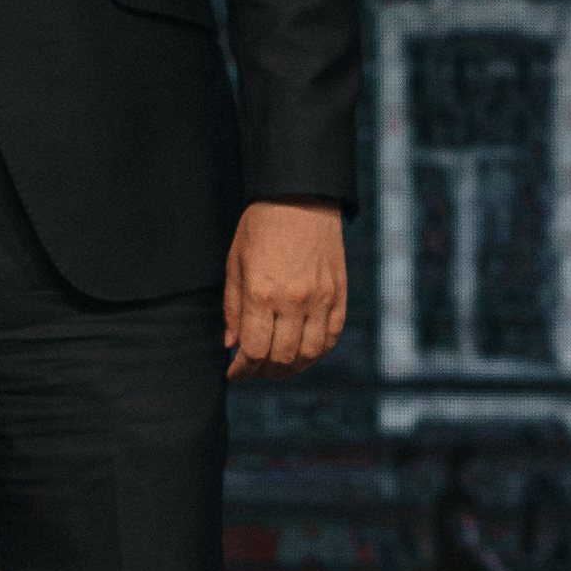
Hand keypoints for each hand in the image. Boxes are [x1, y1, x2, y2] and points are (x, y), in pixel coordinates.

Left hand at [222, 199, 347, 379]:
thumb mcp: (235, 263)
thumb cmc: (261, 226)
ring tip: (277, 366)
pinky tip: (302, 351)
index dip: (242, 370)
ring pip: (310, 353)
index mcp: (262, 294)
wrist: (300, 196)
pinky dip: (316, 352)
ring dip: (292, 368)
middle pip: (282, 358)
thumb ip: (233, 308)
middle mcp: (294, 301)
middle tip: (253, 370)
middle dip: (263, 371)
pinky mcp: (339, 294)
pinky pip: (331, 337)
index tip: (233, 374)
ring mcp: (321, 299)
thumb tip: (231, 345)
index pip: (253, 351)